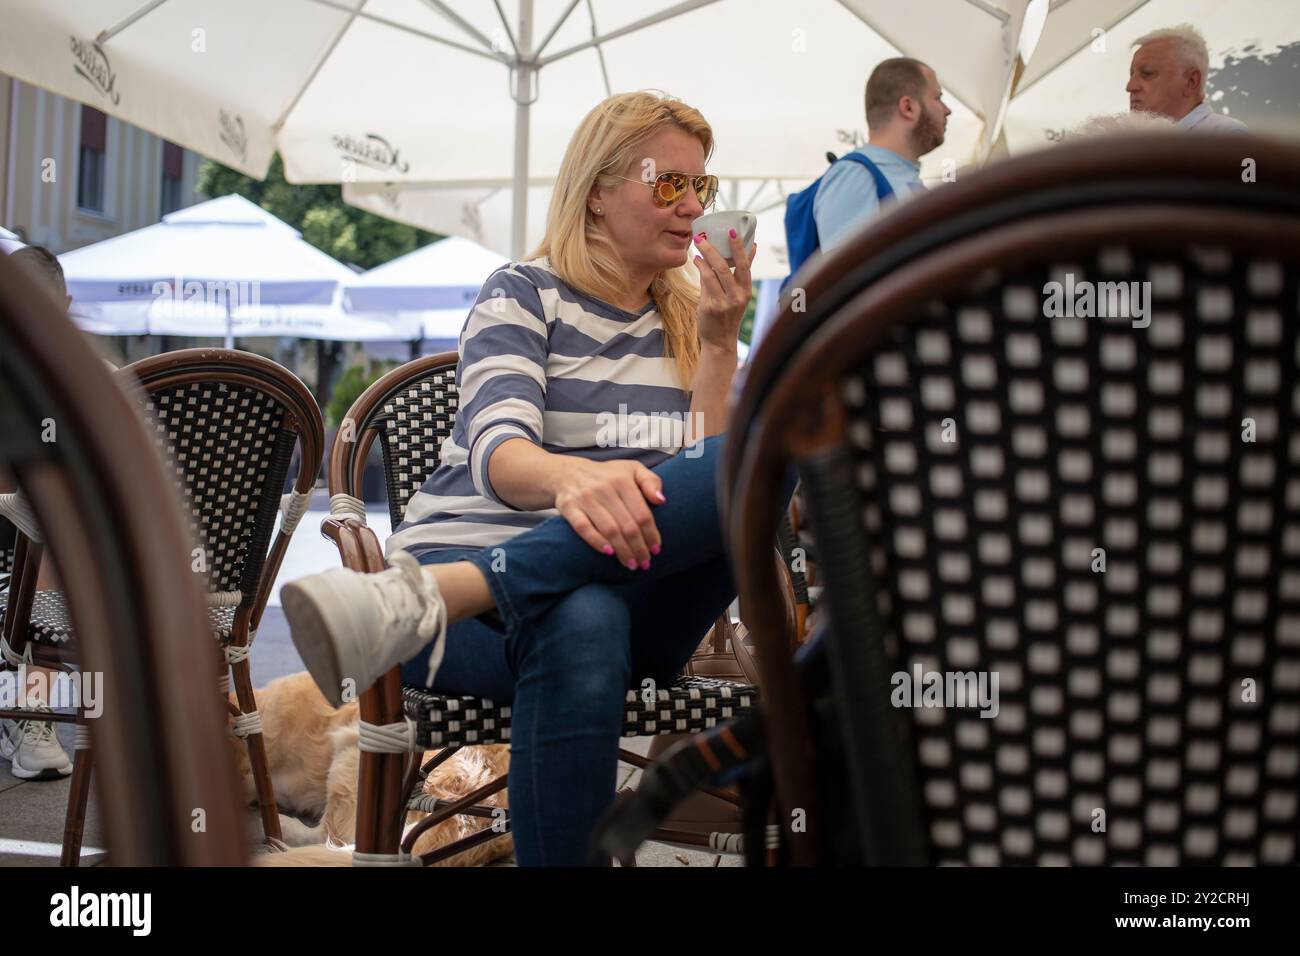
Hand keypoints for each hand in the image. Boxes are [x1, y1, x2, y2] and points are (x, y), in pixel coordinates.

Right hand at [550, 457, 664, 567]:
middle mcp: (604, 488)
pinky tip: (609, 553)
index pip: (642, 514)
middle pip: (627, 525)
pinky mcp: (569, 507)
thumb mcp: (632, 469)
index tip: (656, 550)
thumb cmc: (607, 476)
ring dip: (623, 551)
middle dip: (639, 548)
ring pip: (609, 529)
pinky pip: (583, 528)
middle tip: (645, 563)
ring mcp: (585, 498)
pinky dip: (596, 541)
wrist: (567, 473)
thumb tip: (661, 501)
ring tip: (631, 564)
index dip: (651, 535)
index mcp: (623, 480)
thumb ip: (651, 481)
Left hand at [693, 229, 756, 352]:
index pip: (745, 265)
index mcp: (746, 290)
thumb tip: (752, 247)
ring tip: (698, 243)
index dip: (740, 247)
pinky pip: (705, 283)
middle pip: (729, 267)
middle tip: (705, 235)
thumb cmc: (728, 313)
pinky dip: (700, 269)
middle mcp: (738, 296)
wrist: (720, 341)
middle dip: (717, 248)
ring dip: (705, 256)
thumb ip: (741, 272)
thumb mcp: (739, 293)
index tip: (733, 230)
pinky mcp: (711, 307)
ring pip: (715, 273)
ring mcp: (724, 302)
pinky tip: (696, 260)